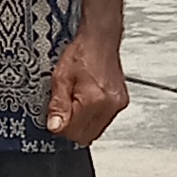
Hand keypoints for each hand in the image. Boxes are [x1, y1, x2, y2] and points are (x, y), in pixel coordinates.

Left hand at [44, 29, 128, 146]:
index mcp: (94, 99)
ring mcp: (118, 105)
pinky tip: (87, 102)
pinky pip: (104, 121)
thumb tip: (55, 126)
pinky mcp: (121, 103)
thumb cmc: (82, 53)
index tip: (54, 118)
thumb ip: (57, 105)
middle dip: (71, 128)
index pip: (73, 132)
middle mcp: (109, 105)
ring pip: (95, 131)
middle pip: (86, 136)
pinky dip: (93, 117)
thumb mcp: (60, 78)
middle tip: (63, 110)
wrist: (100, 40)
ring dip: (83, 124)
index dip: (60, 127)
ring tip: (76, 102)